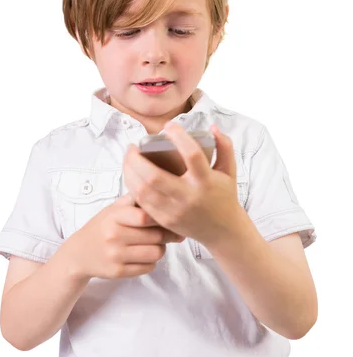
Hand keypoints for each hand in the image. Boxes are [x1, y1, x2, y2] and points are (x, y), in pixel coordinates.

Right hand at [65, 192, 183, 279]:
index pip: (145, 216)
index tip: (168, 217)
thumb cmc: (102, 227)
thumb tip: (160, 192)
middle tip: (169, 232)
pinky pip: (149, 267)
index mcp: (114, 216)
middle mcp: (113, 236)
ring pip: (156, 253)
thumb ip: (134, 199)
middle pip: (156, 236)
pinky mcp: (118, 272)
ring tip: (155, 244)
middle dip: (167, 234)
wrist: (79, 253)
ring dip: (161, 248)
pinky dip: (152, 261)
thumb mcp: (113, 208)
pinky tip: (144, 255)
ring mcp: (115, 255)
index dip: (161, 217)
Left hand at [123, 122, 243, 249]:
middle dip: (137, 159)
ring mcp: (175, 211)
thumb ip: (225, 147)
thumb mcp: (229, 171)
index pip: (192, 155)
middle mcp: (189, 197)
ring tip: (128, 158)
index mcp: (206, 181)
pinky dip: (132, 186)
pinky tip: (131, 174)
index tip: (169, 126)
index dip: (179, 137)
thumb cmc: (224, 195)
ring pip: (143, 190)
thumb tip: (211, 127)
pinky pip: (142, 201)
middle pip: (154, 176)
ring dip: (130, 171)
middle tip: (132, 146)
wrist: (223, 231)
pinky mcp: (165, 220)